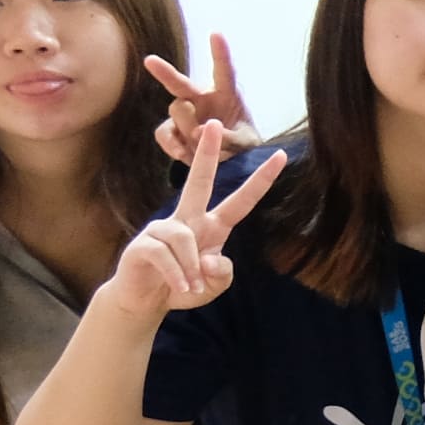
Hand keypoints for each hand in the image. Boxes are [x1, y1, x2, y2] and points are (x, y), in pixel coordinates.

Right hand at [96, 121, 286, 323]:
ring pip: (184, 239)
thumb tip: (208, 258)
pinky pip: (166, 255)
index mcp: (211, 226)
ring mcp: (162, 229)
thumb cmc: (183, 287)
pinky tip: (180, 287)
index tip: (281, 155)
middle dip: (206, 154)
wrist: (144, 300)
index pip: (241, 201)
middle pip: (198, 182)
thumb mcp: (213, 285)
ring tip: (192, 287)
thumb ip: (222, 273)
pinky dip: (177, 275)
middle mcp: (187, 220)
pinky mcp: (143, 244)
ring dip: (191, 269)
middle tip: (214, 124)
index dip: (260, 180)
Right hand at [143, 34, 258, 165]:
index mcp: (227, 94)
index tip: (216, 33)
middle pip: (181, 83)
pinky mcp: (173, 130)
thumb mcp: (246, 143)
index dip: (220, 52)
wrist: (231, 163)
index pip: (224, 70)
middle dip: (165, 71)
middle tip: (149, 60)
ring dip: (188, 128)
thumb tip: (200, 131)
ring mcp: (185, 113)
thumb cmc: (244, 145)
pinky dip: (171, 144)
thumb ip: (229, 138)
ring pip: (176, 111)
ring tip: (203, 145)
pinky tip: (182, 154)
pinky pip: (164, 133)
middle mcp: (203, 99)